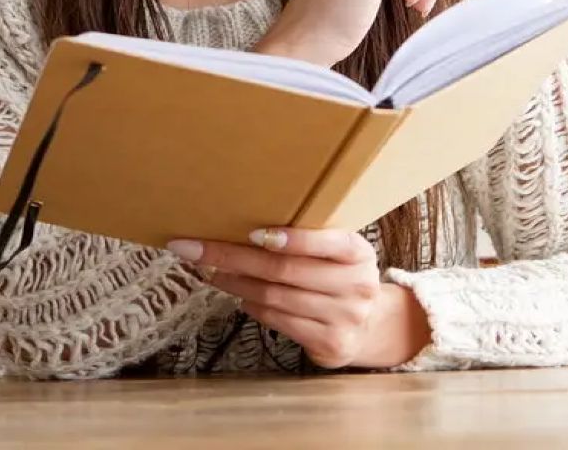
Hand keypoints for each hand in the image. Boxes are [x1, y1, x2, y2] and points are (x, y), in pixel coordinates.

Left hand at [167, 228, 430, 369]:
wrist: (371, 326)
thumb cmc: (340, 277)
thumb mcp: (338, 254)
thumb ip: (309, 239)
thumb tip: (244, 224)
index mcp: (358, 253)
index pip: (323, 242)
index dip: (289, 238)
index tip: (251, 232)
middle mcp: (356, 286)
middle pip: (284, 270)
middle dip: (234, 257)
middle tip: (196, 249)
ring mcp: (344, 318)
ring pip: (275, 297)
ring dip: (235, 283)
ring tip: (210, 272)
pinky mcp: (329, 344)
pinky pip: (279, 321)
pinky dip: (253, 307)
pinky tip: (239, 296)